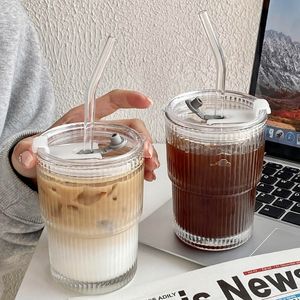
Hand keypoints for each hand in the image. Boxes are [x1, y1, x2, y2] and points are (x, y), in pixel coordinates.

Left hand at [11, 89, 159, 181]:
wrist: (41, 165)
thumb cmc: (39, 150)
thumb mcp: (30, 149)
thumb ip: (27, 152)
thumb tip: (29, 158)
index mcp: (85, 119)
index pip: (111, 101)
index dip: (129, 98)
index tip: (146, 101)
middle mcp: (100, 130)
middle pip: (131, 126)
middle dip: (144, 139)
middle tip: (148, 155)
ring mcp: (107, 145)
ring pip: (135, 144)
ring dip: (147, 155)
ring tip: (151, 168)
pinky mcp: (110, 159)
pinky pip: (131, 159)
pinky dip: (141, 166)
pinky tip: (146, 175)